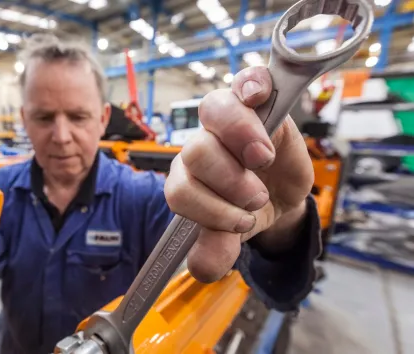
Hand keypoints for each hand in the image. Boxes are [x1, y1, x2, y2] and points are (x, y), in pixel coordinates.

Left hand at [165, 66, 313, 282]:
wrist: (280, 194)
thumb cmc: (248, 209)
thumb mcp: (234, 235)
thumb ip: (216, 249)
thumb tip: (204, 269)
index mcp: (188, 177)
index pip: (178, 189)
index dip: (207, 208)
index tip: (240, 222)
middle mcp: (202, 144)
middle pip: (196, 151)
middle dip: (229, 182)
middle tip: (254, 197)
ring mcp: (228, 119)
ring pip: (215, 112)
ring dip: (242, 141)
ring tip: (263, 160)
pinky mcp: (259, 100)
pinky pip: (248, 79)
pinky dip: (252, 84)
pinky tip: (258, 96)